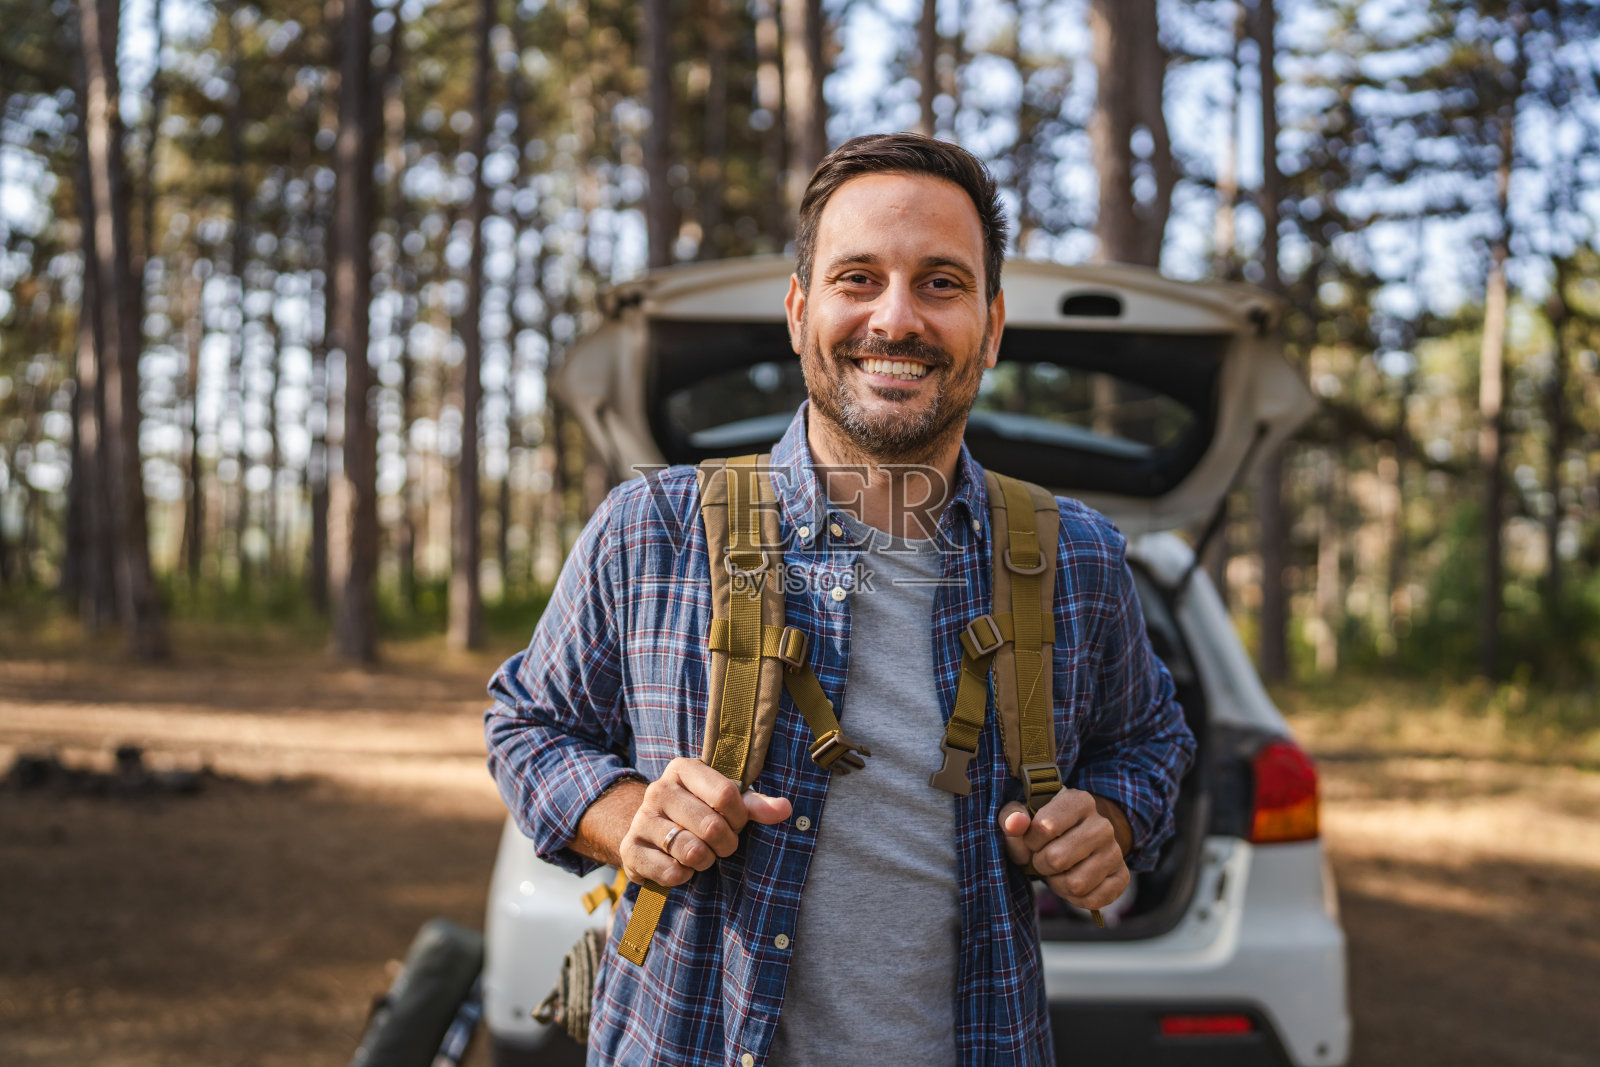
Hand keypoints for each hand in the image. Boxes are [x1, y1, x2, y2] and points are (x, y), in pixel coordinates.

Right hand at [618, 757, 791, 888]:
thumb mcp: (726, 803)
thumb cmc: (699, 813)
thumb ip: (756, 806)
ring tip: (702, 855)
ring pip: (690, 850)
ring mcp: (640, 819)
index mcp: (683, 769)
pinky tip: (681, 866)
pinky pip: (670, 871)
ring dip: (705, 861)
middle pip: (711, 826)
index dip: (739, 818)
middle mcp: (658, 789)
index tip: (736, 823)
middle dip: (726, 844)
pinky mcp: (629, 849)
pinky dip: (683, 876)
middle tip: (722, 845)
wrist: (651, 833)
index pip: (725, 794)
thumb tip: (785, 809)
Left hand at [999, 789, 1129, 910]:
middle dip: (1041, 864)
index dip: (1030, 841)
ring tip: (1058, 871)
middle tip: (1043, 859)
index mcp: (1080, 801)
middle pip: (1057, 859)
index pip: (1044, 827)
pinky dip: (1075, 899)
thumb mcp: (1023, 816)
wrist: (1074, 839)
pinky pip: (1093, 901)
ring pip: (1076, 884)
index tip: (1033, 839)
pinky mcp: (1122, 877)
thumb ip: (1011, 817)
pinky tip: (1072, 882)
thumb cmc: (1042, 827)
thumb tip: (1014, 823)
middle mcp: (1103, 825)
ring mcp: (1115, 852)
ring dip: (1057, 884)